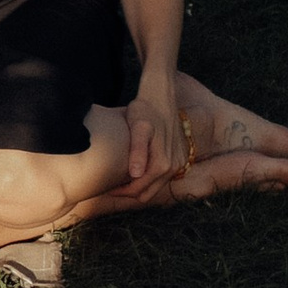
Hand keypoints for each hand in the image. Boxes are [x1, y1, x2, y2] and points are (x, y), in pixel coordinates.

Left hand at [120, 71, 184, 193]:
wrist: (161, 94)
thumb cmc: (145, 108)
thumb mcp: (138, 127)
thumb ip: (138, 151)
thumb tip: (136, 175)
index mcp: (163, 164)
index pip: (140, 190)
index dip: (122, 192)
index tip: (107, 188)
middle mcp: (175, 167)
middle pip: (149, 192)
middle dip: (131, 192)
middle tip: (112, 185)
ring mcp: (179, 163)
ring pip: (156, 185)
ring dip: (140, 185)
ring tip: (121, 178)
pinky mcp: (179, 157)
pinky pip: (163, 176)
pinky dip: (149, 177)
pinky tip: (136, 168)